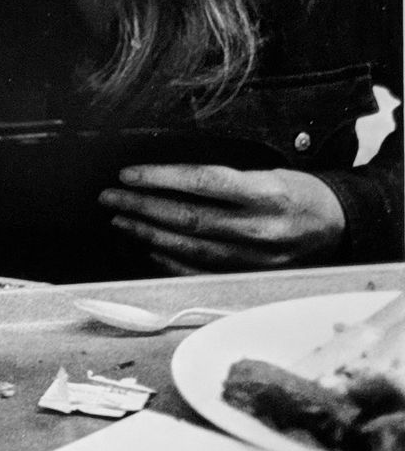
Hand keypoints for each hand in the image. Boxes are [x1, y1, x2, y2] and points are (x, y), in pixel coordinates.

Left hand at [99, 164, 346, 273]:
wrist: (340, 227)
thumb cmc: (299, 193)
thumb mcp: (269, 173)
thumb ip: (225, 179)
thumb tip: (167, 178)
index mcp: (266, 194)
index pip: (203, 182)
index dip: (161, 178)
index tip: (128, 174)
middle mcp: (259, 229)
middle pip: (188, 218)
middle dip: (141, 206)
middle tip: (110, 197)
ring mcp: (254, 258)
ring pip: (189, 247)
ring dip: (147, 232)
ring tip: (120, 219)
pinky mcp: (250, 277)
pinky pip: (200, 272)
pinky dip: (169, 259)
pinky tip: (147, 246)